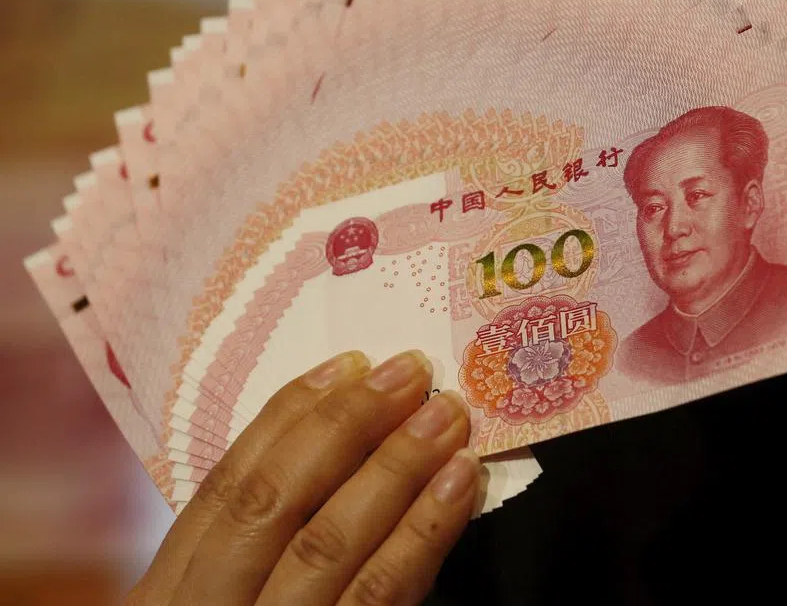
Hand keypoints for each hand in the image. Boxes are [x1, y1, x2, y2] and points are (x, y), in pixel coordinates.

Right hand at [127, 349, 478, 605]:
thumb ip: (245, 549)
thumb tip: (323, 443)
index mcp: (167, 594)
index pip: (227, 486)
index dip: (289, 418)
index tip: (345, 366)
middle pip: (276, 504)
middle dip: (348, 428)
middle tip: (412, 374)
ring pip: (332, 548)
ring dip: (396, 469)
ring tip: (447, 417)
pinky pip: (381, 601)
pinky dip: (423, 535)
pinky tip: (458, 488)